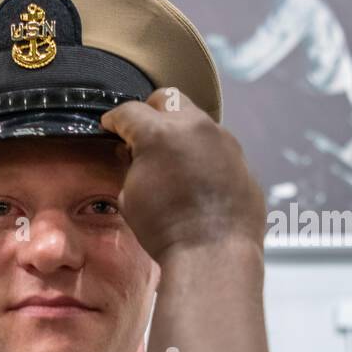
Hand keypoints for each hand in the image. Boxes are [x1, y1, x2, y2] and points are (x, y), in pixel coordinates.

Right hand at [101, 88, 264, 259]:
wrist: (212, 253)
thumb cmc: (166, 230)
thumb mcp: (130, 196)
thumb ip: (131, 166)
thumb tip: (134, 157)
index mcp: (160, 134)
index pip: (130, 111)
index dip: (114, 119)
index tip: (110, 125)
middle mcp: (195, 128)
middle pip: (168, 99)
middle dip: (150, 111)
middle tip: (140, 131)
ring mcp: (223, 141)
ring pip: (196, 120)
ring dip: (179, 131)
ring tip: (170, 158)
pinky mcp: (241, 159)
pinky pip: (216, 145)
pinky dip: (201, 153)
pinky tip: (193, 177)